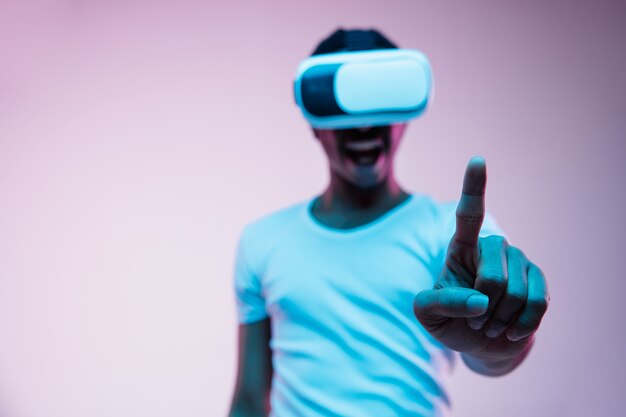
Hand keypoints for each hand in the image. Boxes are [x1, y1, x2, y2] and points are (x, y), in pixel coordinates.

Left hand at [413, 157, 548, 366]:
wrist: (480, 340)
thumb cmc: (448, 319)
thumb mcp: (427, 314)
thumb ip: (441, 303)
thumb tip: (479, 300)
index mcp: (461, 247)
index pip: (468, 214)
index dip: (474, 188)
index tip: (478, 160)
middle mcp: (492, 248)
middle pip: (493, 277)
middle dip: (483, 307)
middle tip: (475, 320)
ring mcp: (519, 262)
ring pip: (516, 294)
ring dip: (499, 320)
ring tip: (489, 324)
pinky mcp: (539, 281)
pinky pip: (538, 304)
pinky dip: (521, 326)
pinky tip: (510, 332)